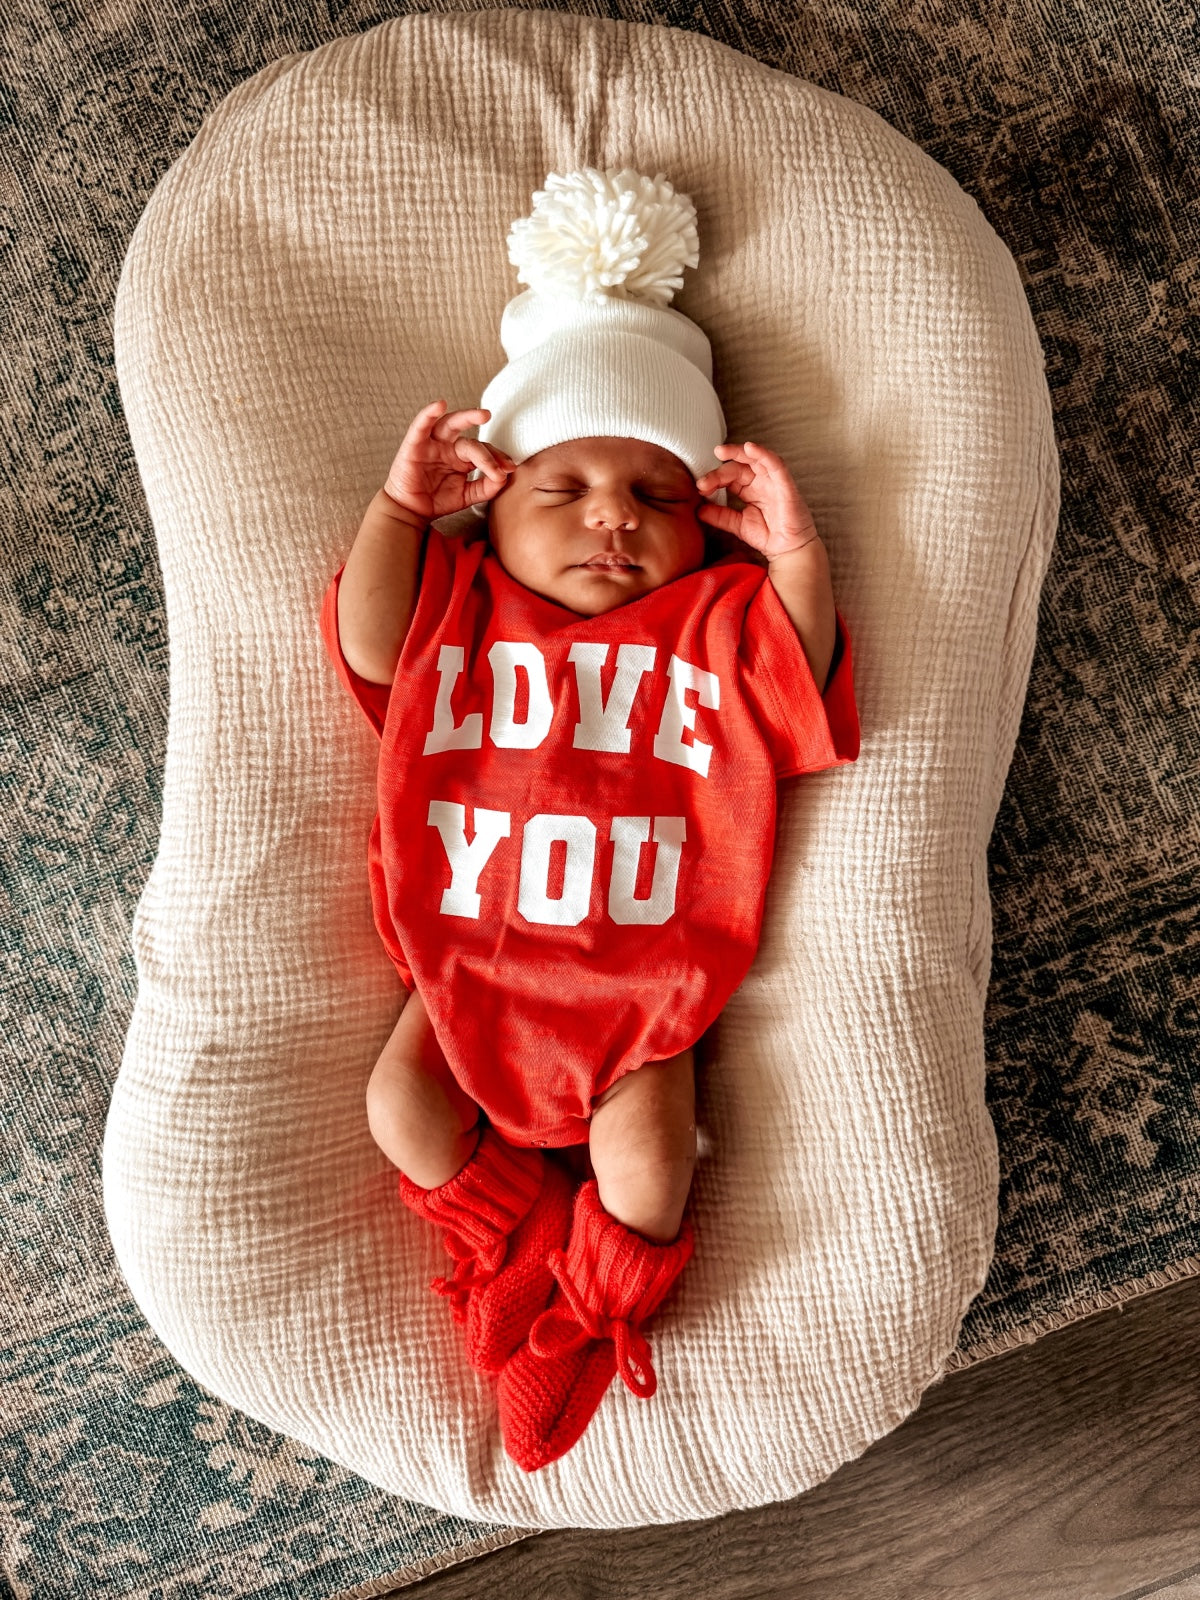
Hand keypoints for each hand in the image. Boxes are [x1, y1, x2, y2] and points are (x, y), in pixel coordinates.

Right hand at [382, 399, 515, 521]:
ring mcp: (433, 444)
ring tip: (483, 415)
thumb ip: (486, 488)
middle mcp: (449, 447)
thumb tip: (504, 478)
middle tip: (505, 457)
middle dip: (488, 448)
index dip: (497, 460)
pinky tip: (439, 405)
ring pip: (450, 425)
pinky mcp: (414, 444)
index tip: (509, 470)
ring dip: (466, 417)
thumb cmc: (437, 500)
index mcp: (462, 458)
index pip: (483, 453)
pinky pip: (421, 425)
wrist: (411, 511)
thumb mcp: (467, 496)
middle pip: (471, 440)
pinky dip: (428, 413)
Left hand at [695, 440, 819, 560]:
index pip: (729, 477)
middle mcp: (761, 482)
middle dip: (720, 471)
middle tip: (704, 481)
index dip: (714, 480)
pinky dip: (763, 454)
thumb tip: (698, 510)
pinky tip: (750, 448)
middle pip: (738, 467)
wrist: (788, 551)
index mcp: (749, 489)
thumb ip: (719, 516)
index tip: (700, 488)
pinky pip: (775, 464)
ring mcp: (773, 481)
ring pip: (755, 459)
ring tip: (721, 451)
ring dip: (738, 452)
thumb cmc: (769, 536)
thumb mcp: (738, 525)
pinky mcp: (785, 484)